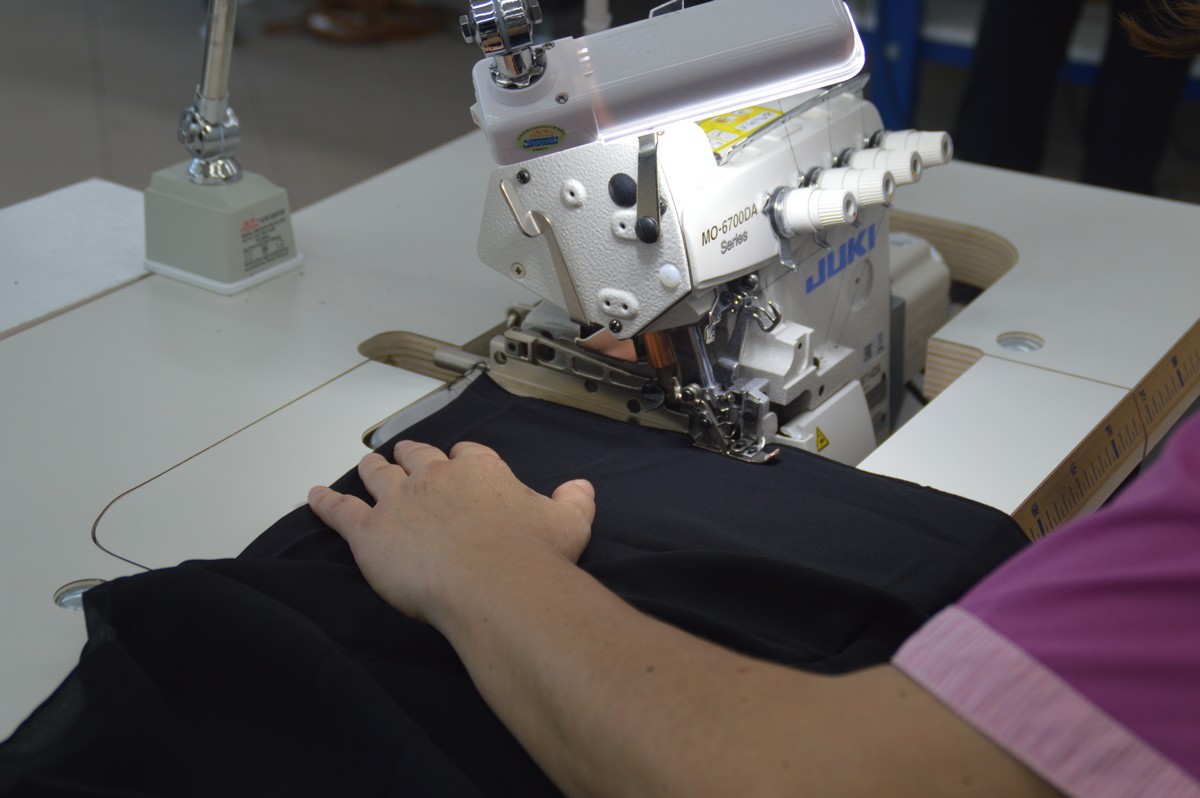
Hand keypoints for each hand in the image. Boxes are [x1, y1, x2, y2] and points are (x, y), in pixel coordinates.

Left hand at [308, 440, 595, 622]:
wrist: (496, 584)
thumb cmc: (536, 555)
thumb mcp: (571, 523)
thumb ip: (575, 500)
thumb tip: (581, 486)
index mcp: (480, 471)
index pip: (467, 454)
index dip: (462, 460)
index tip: (461, 465)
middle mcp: (436, 477)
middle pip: (418, 456)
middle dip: (412, 456)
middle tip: (407, 458)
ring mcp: (399, 502)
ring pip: (378, 475)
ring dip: (372, 469)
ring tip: (367, 465)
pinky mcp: (370, 533)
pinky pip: (341, 510)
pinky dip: (325, 502)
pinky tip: (313, 496)